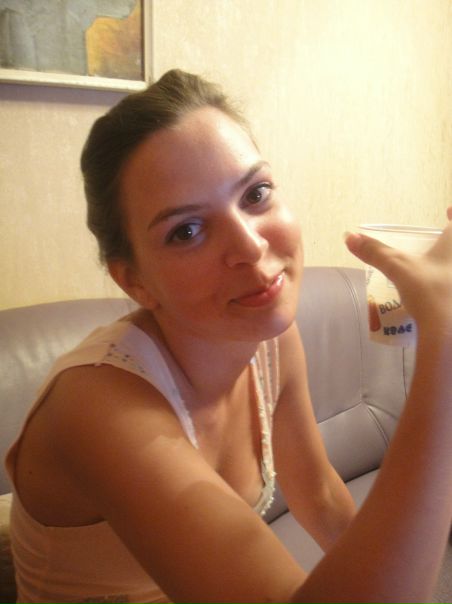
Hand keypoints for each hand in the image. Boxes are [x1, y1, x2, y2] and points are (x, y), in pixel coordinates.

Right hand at [345, 209, 451, 337]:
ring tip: (434, 269)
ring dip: (444, 264)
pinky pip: (450, 285)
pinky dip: (445, 286)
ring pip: (450, 266)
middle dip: (447, 244)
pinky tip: (437, 293)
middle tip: (436, 244)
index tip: (447, 210)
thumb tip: (349, 236)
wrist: (448, 333)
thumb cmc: (430, 292)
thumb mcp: (399, 269)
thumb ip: (375, 252)